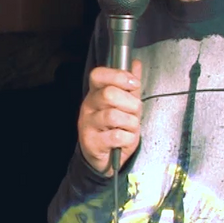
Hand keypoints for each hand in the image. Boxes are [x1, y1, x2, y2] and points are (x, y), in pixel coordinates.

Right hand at [77, 59, 142, 174]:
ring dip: (130, 123)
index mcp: (95, 94)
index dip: (118, 76)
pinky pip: (117, 136)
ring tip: (130, 128)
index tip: (134, 84)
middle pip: (108, 94)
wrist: (104, 159)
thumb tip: (135, 64)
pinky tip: (125, 140)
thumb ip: (129, 86)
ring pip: (114, 116)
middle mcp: (88, 107)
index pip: (98, 75)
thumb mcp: (125, 105)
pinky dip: (128, 138)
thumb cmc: (115, 129)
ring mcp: (88, 125)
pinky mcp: (92, 143)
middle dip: (130, 103)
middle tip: (135, 112)